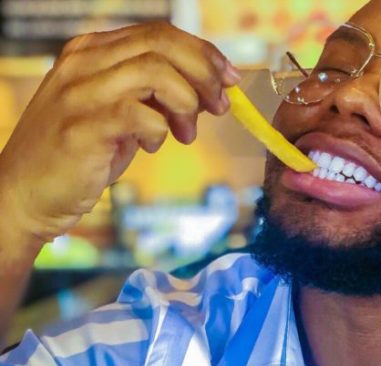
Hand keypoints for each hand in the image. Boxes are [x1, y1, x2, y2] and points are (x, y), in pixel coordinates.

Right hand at [0, 21, 238, 249]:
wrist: (27, 193)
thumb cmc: (80, 156)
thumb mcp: (120, 116)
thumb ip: (152, 98)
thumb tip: (204, 91)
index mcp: (94, 51)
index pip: (160, 34)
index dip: (203, 54)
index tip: (229, 79)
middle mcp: (85, 62)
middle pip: (163, 44)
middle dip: (204, 74)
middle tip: (219, 107)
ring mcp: (81, 92)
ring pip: (155, 73)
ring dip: (186, 103)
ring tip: (186, 134)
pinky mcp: (84, 127)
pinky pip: (140, 115)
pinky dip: (159, 130)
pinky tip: (152, 145)